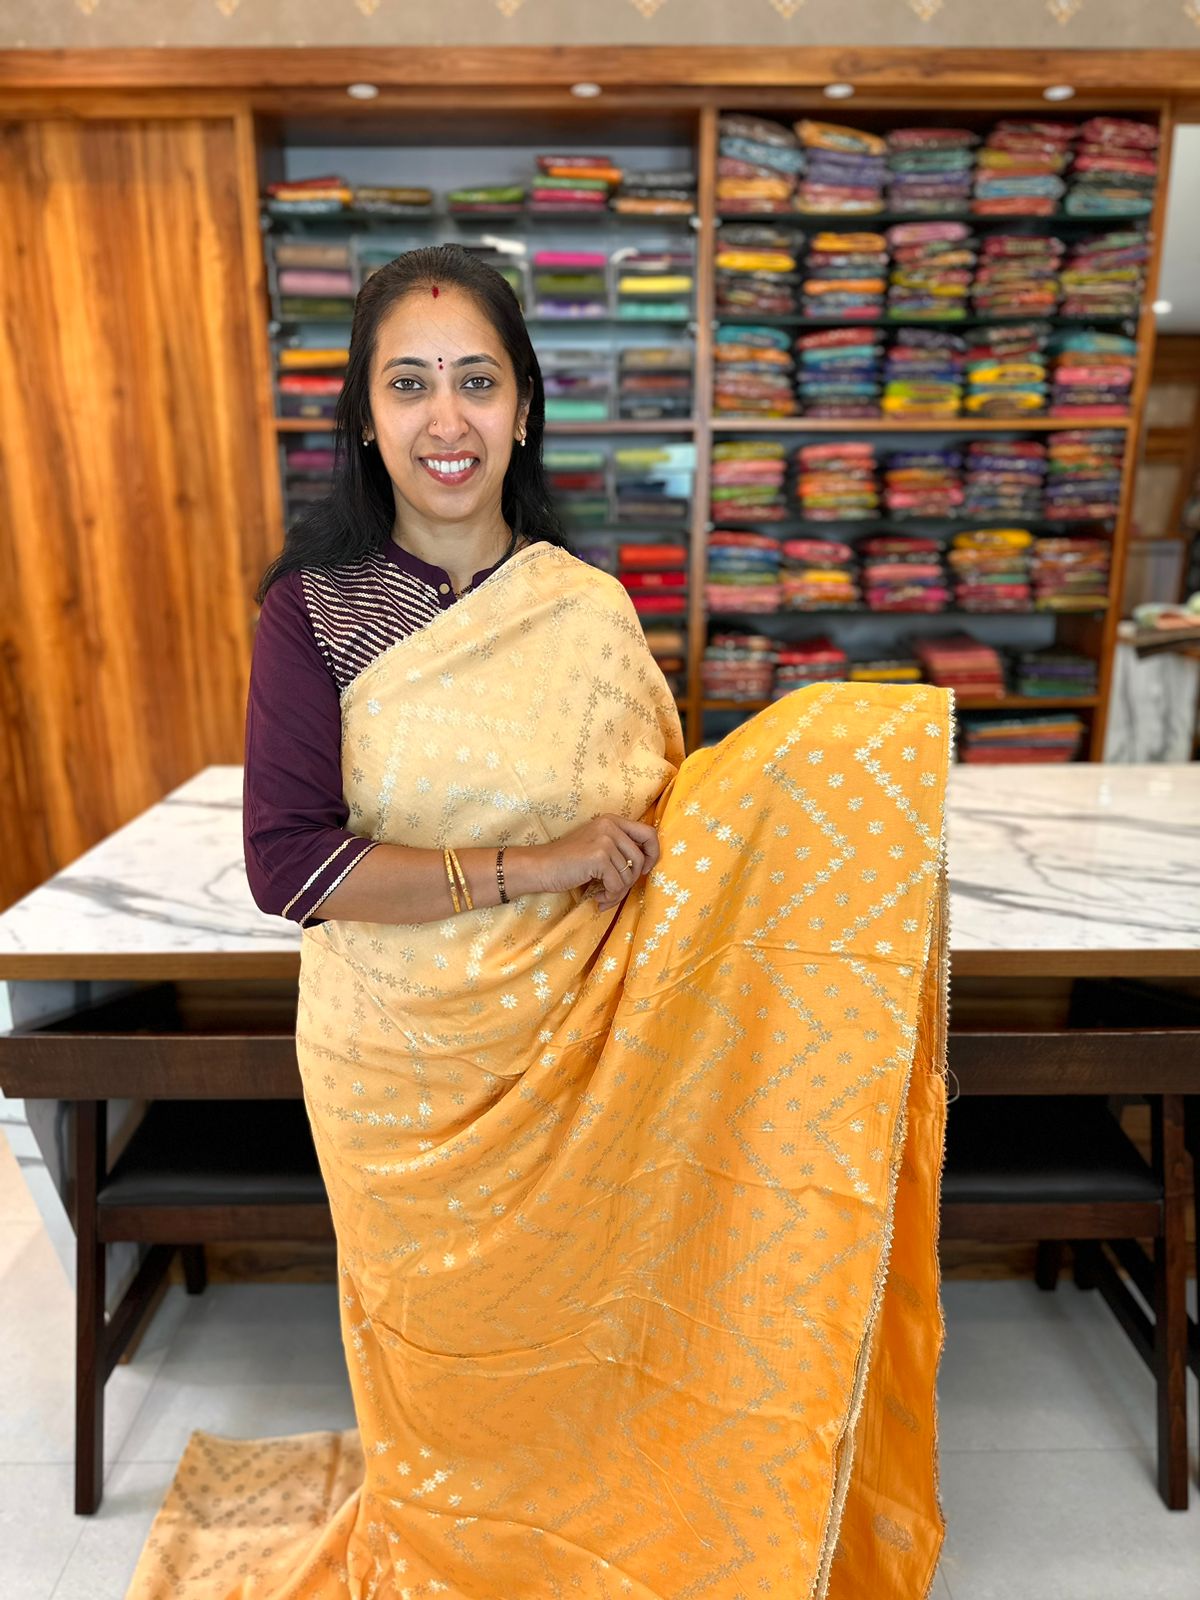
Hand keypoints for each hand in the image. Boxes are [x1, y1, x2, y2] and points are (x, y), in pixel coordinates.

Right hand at [534, 813, 659, 911]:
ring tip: (603, 895)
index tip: (642, 870)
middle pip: (640, 859)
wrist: (541, 867)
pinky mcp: (598, 856)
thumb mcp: (597, 846)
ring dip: (618, 892)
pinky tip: (597, 897)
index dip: (652, 854)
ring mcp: (605, 840)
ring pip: (629, 875)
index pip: (649, 833)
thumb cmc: (569, 862)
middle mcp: (610, 826)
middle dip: (631, 881)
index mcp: (612, 821)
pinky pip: (617, 884)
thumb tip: (648, 866)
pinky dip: (610, 896)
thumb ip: (620, 849)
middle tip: (615, 890)